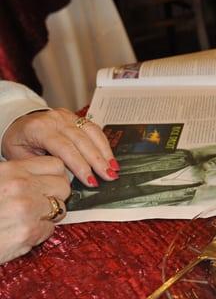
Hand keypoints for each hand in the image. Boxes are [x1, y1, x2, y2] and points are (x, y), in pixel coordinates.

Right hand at [0, 157, 69, 263]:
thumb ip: (14, 176)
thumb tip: (42, 176)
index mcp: (10, 170)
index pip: (56, 165)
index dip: (54, 176)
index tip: (48, 184)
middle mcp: (20, 187)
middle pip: (64, 186)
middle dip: (56, 195)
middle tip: (40, 203)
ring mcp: (27, 210)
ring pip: (61, 208)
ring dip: (48, 215)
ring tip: (27, 218)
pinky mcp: (29, 232)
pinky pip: (50, 229)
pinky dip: (39, 232)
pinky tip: (20, 231)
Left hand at [1, 108, 118, 186]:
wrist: (18, 123)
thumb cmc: (19, 142)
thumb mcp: (22, 157)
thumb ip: (44, 166)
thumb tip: (67, 178)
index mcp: (39, 129)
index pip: (64, 148)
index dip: (80, 165)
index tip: (91, 181)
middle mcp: (55, 119)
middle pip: (82, 141)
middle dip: (98, 161)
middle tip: (109, 177)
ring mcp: (67, 116)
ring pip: (92, 133)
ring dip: (105, 153)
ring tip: (114, 169)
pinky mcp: (76, 117)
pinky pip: (95, 129)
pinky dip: (104, 144)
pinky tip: (111, 158)